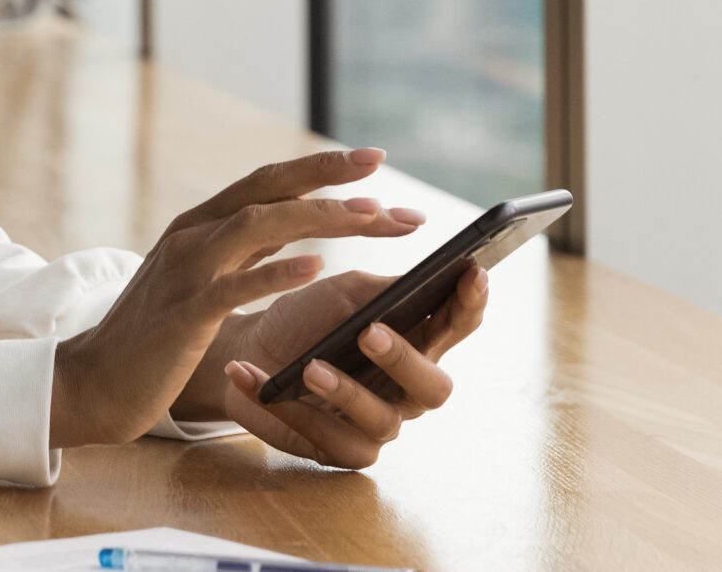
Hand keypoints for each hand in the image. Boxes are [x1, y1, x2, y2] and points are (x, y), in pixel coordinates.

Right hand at [47, 148, 422, 448]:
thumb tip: (300, 230)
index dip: (319, 166)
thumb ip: (244, 252)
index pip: (267, 182)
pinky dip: (276, 272)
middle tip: (380, 164)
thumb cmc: (154, 339)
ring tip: (369, 214)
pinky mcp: (183, 314)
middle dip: (328, 174)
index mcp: (200, 226)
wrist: (93, 382)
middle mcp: (192, 236)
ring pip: (258, 225)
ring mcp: (185, 271)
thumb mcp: (202, 281)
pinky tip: (316, 267)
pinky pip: (234, 287)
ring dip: (318, 216)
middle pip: (268, 188)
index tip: (372, 158)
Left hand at [194, 261, 489, 467]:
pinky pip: (331, 441)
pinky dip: (296, 412)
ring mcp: (376, 424)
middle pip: (433, 388)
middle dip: (403, 360)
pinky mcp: (340, 450)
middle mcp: (405, 389)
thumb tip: (425, 276)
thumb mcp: (343, 292)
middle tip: (368, 332)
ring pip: (381, 421)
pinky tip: (268, 387)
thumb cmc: (304, 318)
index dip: (471, 302)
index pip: (457, 324)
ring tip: (311, 367)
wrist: (249, 349)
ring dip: (345, 392)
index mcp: (416, 342)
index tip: (472, 271)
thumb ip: (385, 288)